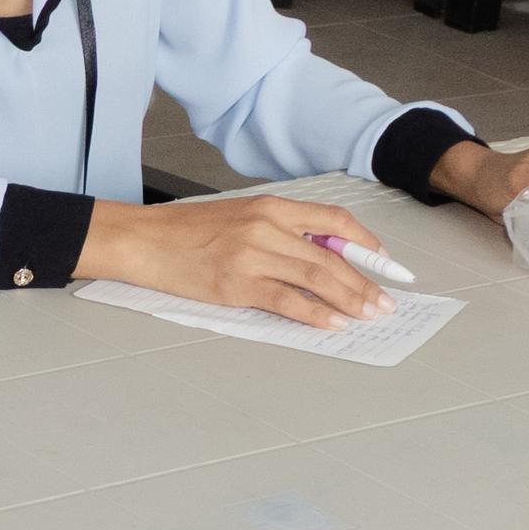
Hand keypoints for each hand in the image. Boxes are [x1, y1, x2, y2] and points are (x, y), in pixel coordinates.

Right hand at [85, 194, 394, 328]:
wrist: (142, 240)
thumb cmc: (185, 231)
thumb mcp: (238, 216)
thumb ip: (277, 231)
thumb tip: (318, 256)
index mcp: (270, 206)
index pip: (333, 220)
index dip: (365, 243)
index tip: (383, 261)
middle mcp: (266, 226)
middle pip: (331, 255)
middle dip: (365, 281)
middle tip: (386, 301)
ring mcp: (252, 255)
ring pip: (317, 278)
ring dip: (350, 299)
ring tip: (369, 314)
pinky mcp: (237, 284)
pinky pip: (287, 301)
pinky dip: (315, 314)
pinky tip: (333, 323)